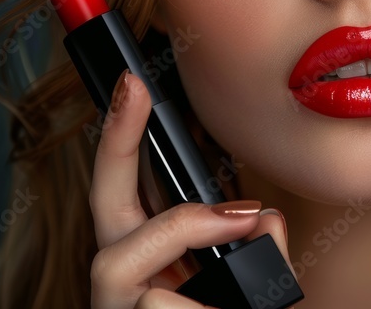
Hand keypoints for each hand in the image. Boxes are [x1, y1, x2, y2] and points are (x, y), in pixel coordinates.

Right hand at [89, 70, 292, 308]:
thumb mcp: (261, 292)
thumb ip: (265, 253)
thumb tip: (267, 218)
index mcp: (157, 262)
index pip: (132, 192)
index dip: (123, 136)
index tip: (131, 84)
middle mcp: (128, 282)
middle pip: (103, 203)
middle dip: (115, 142)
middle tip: (132, 88)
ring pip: (113, 261)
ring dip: (181, 233)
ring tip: (244, 221)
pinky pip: (152, 307)